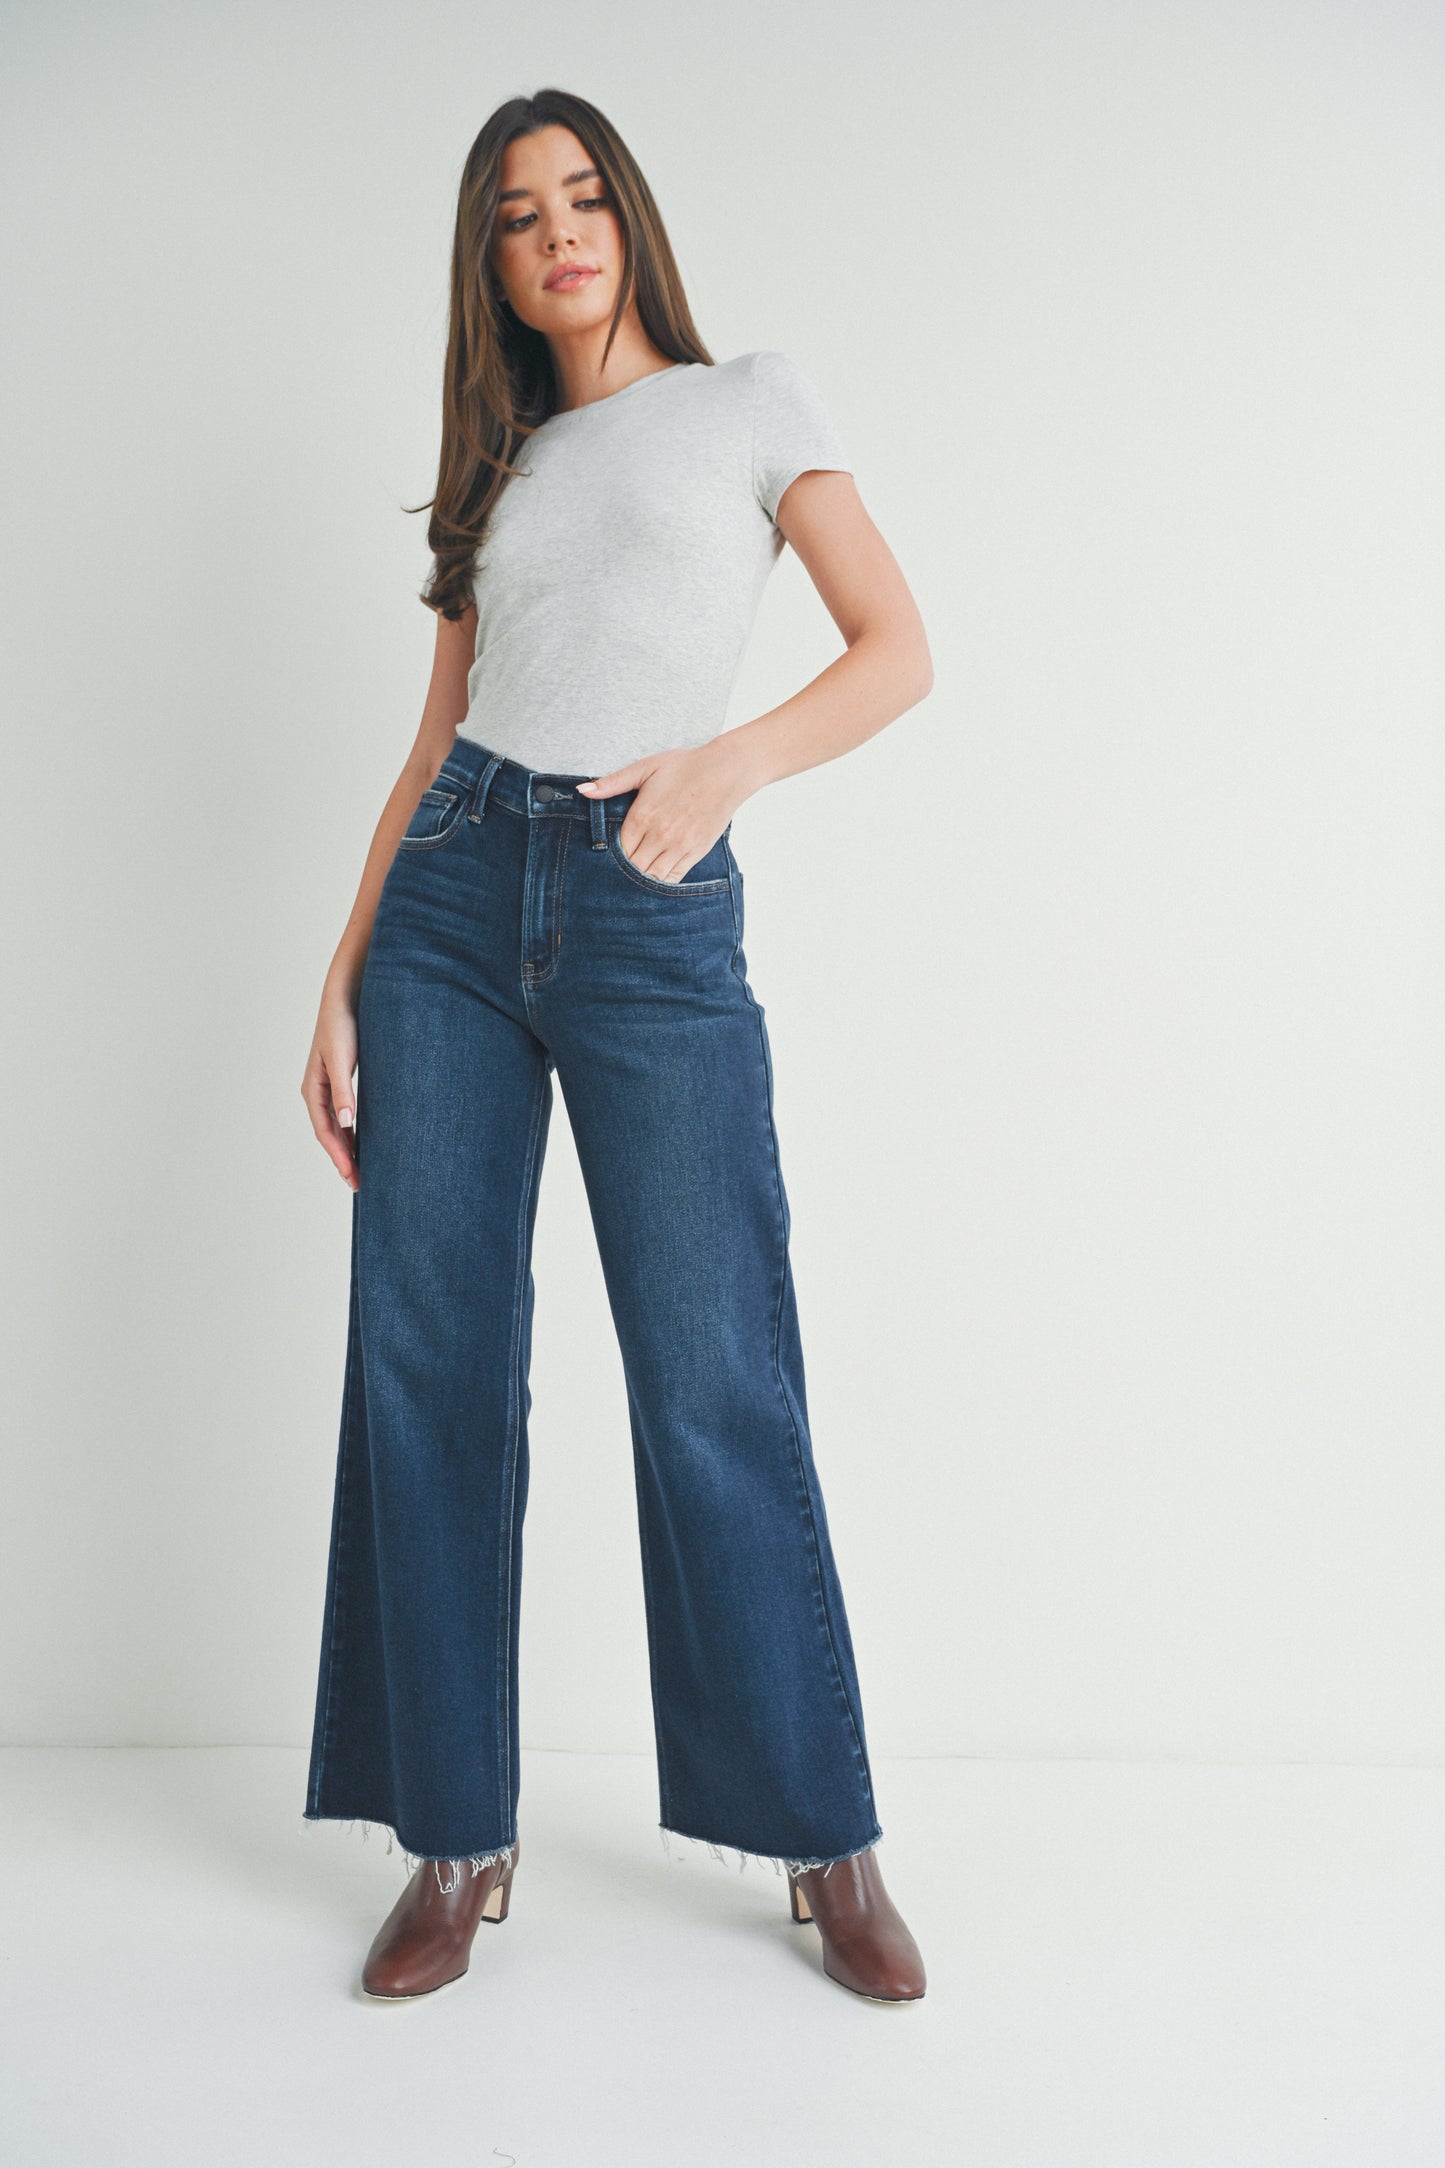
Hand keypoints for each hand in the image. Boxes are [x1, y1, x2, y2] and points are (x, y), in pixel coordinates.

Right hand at [301, 980, 360, 1190]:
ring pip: (337, 1126)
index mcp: (313, 1089)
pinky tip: (365, 1141)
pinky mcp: (341, 1080)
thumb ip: (343, 1090)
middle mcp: (317, 1091)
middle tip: (360, 1185)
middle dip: (343, 1160)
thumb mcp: (341, 1058)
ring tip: (362, 1170)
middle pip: (330, 1134)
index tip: (353, 1177)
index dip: (339, 1157)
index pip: (325, 1132)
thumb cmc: (342, 1024)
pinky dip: (353, 1131)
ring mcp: (329, 1086)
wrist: (345, 996)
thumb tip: (347, 1123)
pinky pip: (345, 1114)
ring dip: (348, 1148)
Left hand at [576, 741, 749, 883]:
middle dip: (621, 874)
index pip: (617, 850)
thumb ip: (612, 782)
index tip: (602, 862)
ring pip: (651, 877)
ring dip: (640, 882)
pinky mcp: (695, 852)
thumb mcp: (645, 768)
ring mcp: (678, 846)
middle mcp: (659, 836)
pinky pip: (673, 877)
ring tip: (631, 884)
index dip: (608, 859)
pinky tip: (652, 882)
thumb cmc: (685, 766)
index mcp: (642, 816)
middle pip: (632, 868)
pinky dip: (661, 883)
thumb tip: (582, 791)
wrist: (725, 771)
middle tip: (612, 879)